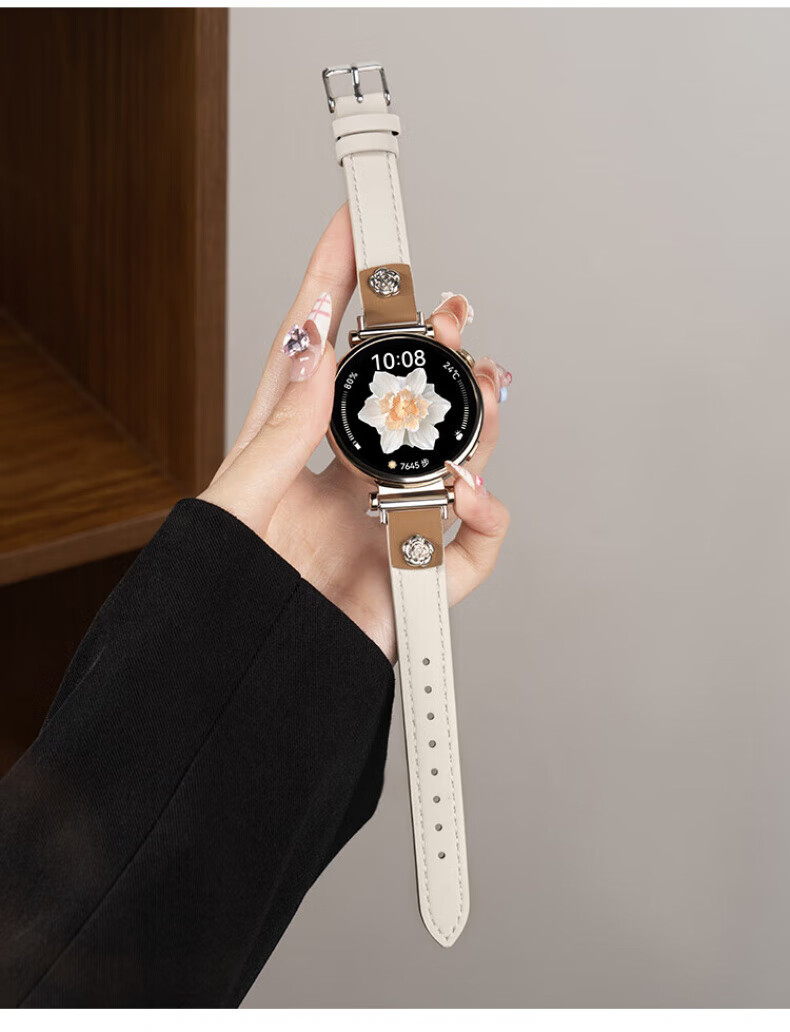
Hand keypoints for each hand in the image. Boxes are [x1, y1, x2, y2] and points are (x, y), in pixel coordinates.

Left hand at [200, 206, 510, 660]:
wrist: (248, 688)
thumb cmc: (222, 599)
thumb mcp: (235, 504)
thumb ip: (280, 433)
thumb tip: (313, 356)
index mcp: (288, 457)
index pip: (314, 356)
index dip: (333, 288)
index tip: (353, 228)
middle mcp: (340, 486)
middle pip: (396, 398)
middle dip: (427, 350)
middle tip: (447, 312)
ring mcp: (382, 529)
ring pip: (446, 454)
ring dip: (472, 416)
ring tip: (484, 383)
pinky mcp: (414, 579)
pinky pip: (471, 545)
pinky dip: (487, 517)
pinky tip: (474, 494)